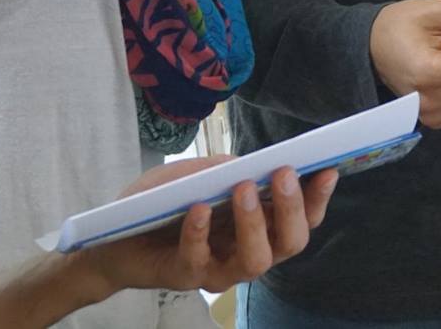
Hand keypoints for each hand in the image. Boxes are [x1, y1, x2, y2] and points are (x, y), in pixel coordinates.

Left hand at [73, 158, 336, 297]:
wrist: (114, 235)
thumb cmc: (164, 203)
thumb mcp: (195, 175)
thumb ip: (223, 170)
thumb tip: (252, 164)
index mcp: (259, 226)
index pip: (301, 218)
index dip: (317, 198)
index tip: (326, 168)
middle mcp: (248, 252)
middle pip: (290, 244)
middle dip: (292, 209)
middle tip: (283, 174)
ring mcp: (219, 269)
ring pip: (255, 262)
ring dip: (253, 224)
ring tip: (242, 189)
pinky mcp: (186, 276)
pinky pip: (199, 260)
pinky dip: (199, 233)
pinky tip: (197, 208)